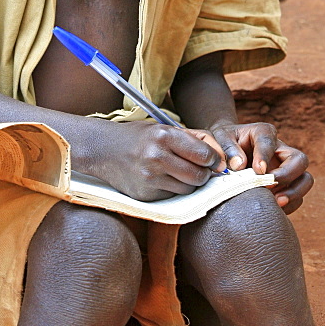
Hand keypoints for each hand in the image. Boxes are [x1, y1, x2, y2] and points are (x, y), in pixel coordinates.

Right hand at [91, 120, 225, 201]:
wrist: (103, 149)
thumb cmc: (138, 137)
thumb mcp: (163, 128)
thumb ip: (193, 139)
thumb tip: (221, 157)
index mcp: (164, 136)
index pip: (204, 155)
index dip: (214, 159)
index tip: (213, 160)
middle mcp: (156, 157)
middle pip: (199, 176)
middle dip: (204, 174)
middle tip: (199, 168)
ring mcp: (150, 178)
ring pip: (188, 189)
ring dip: (189, 183)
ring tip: (177, 171)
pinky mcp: (145, 195)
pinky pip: (172, 196)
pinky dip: (172, 189)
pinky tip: (162, 178)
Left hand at [208, 121, 313, 214]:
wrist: (224, 152)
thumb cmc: (223, 143)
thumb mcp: (220, 138)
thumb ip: (228, 148)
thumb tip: (240, 165)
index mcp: (263, 132)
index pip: (269, 141)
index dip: (265, 155)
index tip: (258, 170)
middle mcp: (280, 149)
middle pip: (299, 160)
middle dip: (287, 175)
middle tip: (269, 186)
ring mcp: (285, 168)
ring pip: (305, 179)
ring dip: (294, 192)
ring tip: (276, 202)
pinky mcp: (285, 184)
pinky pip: (298, 196)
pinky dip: (290, 204)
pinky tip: (274, 209)